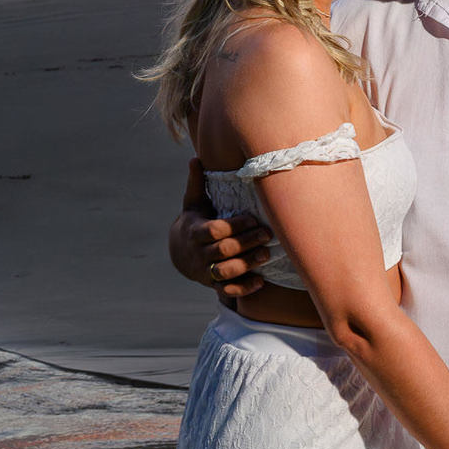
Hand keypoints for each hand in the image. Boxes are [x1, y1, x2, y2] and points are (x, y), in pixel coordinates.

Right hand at [169, 158, 270, 297]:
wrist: (180, 254)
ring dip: (247, 264)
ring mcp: (206, 271)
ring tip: (267, 254)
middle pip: (223, 251)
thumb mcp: (193, 202)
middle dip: (246, 243)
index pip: (214, 230)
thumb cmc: (195, 220)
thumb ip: (197, 182)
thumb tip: (195, 158)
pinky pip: (227, 291)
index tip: (253, 217)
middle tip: (268, 234)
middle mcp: (199, 253)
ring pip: (226, 271)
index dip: (234, 226)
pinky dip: (243, 288)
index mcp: (195, 231)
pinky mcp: (214, 284)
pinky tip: (261, 281)